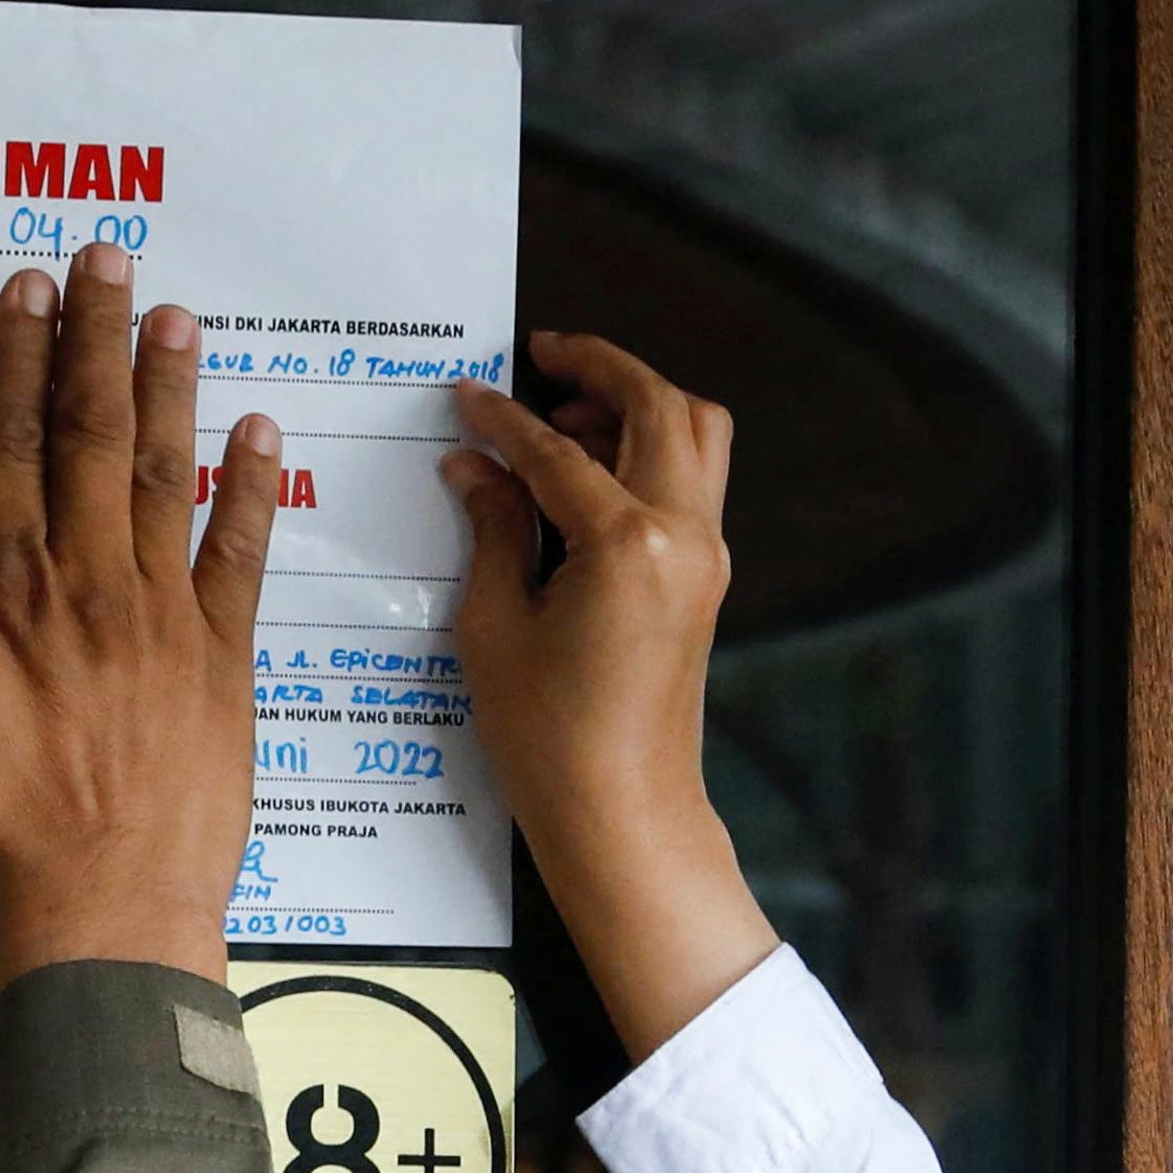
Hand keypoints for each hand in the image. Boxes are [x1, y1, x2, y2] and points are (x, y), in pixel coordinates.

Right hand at [0, 243, 284, 982]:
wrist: (99, 923)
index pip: (4, 442)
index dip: (15, 358)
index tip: (27, 290)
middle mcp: (84, 579)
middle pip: (91, 433)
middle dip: (96, 339)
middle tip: (108, 259)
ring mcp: (161, 618)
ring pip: (166, 473)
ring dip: (170, 386)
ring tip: (175, 313)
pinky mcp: (220, 666)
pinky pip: (239, 558)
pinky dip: (251, 490)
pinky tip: (258, 434)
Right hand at [448, 334, 767, 1056]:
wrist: (623, 814)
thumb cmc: (549, 738)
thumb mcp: (494, 626)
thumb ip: (492, 530)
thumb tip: (476, 468)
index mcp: (627, 543)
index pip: (558, 448)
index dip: (504, 418)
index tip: (466, 396)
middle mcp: (683, 536)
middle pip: (661, 406)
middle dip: (602, 368)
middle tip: (544, 357)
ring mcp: (706, 558)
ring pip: (694, 436)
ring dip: (637, 406)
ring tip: (566, 414)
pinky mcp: (705, 582)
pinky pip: (689, 485)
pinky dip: (647, 456)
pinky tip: (586, 475)